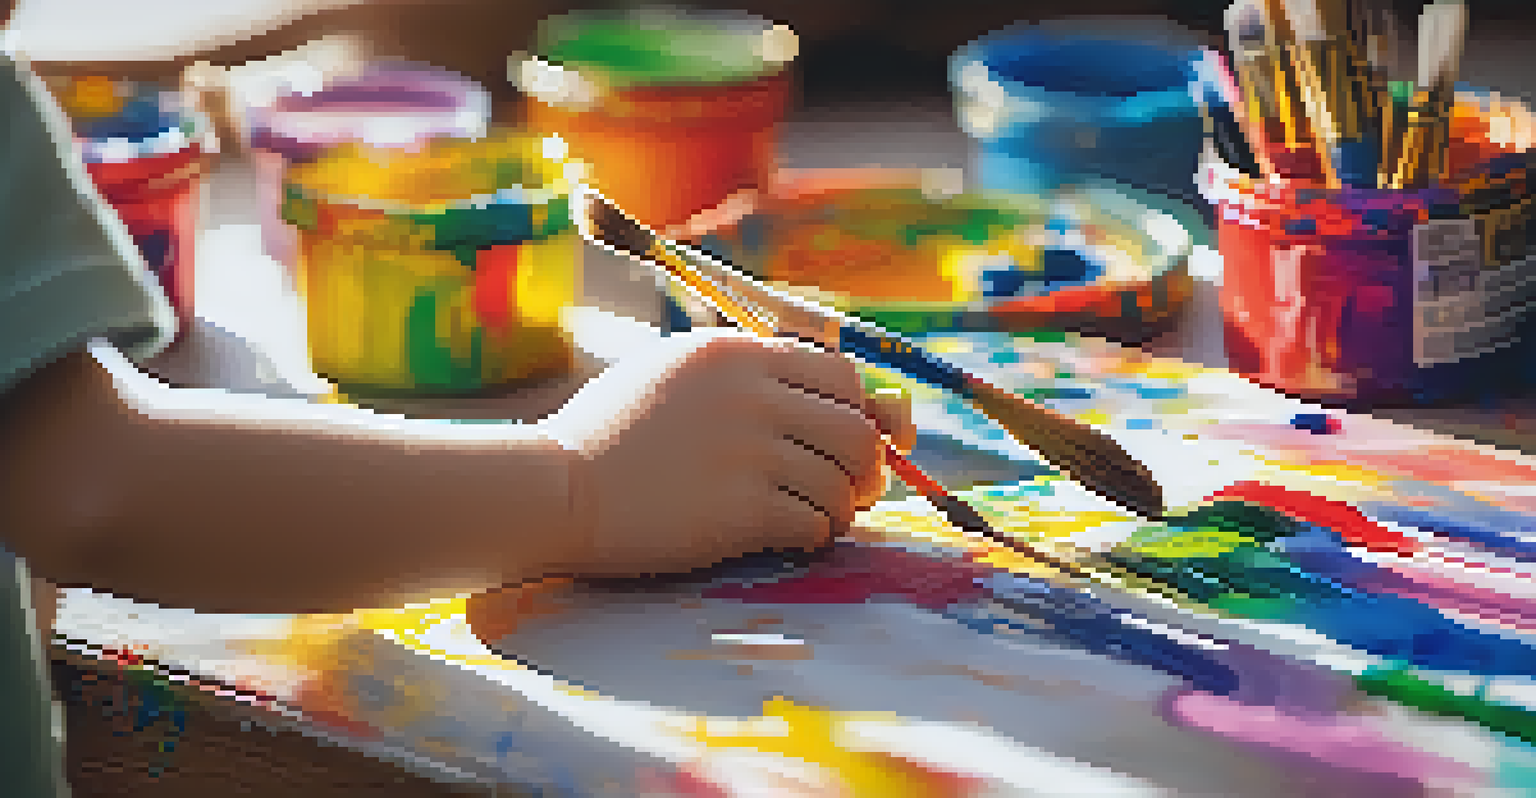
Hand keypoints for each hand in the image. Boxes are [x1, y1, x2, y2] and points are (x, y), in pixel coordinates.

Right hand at [541, 328, 912, 576]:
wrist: (556, 489)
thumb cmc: (609, 438)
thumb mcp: (674, 374)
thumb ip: (747, 378)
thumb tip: (840, 401)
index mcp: (735, 354)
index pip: (839, 373)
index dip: (855, 410)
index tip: (844, 439)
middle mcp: (751, 394)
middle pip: (856, 428)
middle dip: (863, 466)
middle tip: (848, 489)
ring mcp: (749, 452)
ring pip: (842, 482)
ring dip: (840, 508)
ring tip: (816, 518)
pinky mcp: (742, 510)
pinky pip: (815, 523)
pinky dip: (814, 535)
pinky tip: (791, 538)